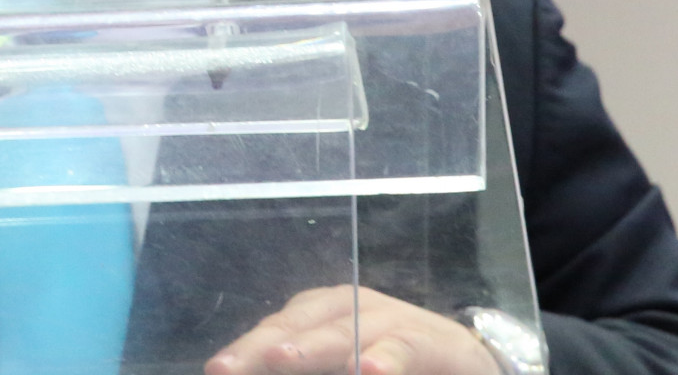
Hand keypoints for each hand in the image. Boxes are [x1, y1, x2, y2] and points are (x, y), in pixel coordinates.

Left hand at [205, 287, 499, 374]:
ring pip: (342, 331)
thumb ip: (302, 368)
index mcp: (317, 317)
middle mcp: (346, 309)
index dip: (242, 352)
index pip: (272, 332)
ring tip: (283, 361)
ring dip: (312, 348)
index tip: (215, 372)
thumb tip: (246, 374)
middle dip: (260, 350)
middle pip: (295, 328)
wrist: (463, 360)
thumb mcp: (340, 365)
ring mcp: (387, 318)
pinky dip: (388, 359)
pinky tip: (370, 370)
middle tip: (227, 368)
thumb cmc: (388, 362)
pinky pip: (403, 347)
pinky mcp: (429, 338)